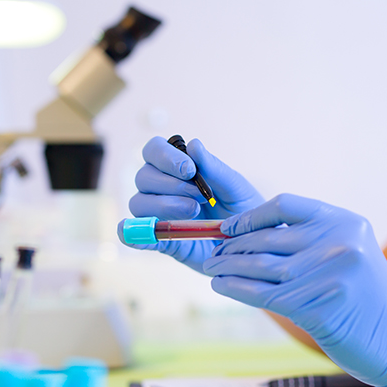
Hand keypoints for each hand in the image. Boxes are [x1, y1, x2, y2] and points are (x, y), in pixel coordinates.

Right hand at [118, 136, 263, 272]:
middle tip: (200, 197)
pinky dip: (135, 234)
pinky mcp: (160, 240)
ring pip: (139, 203)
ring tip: (194, 212)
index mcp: (178, 168)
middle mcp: (162, 188)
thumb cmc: (243, 209)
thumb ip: (214, 168)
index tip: (190, 171)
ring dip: (163, 205)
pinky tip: (144, 237)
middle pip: (143, 176)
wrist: (251, 242)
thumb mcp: (235, 187)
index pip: (154, 150)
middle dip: (170, 185)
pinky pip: (137, 234)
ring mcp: (159, 214)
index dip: (165, 157)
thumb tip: (193, 144)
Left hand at [203, 194, 386, 386]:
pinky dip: (236, 288)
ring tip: (211, 268)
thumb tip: (249, 237)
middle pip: (268, 238)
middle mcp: (337, 242)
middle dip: (233, 246)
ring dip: (228, 267)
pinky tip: (220, 286)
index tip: (228, 227)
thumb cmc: (366, 296)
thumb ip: (308, 240)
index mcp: (343, 221)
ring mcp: (328, 273)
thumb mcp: (347, 252)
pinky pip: (263, 294)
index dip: (251, 215)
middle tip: (212, 253)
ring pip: (261, 266)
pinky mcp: (317, 306)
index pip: (284, 204)